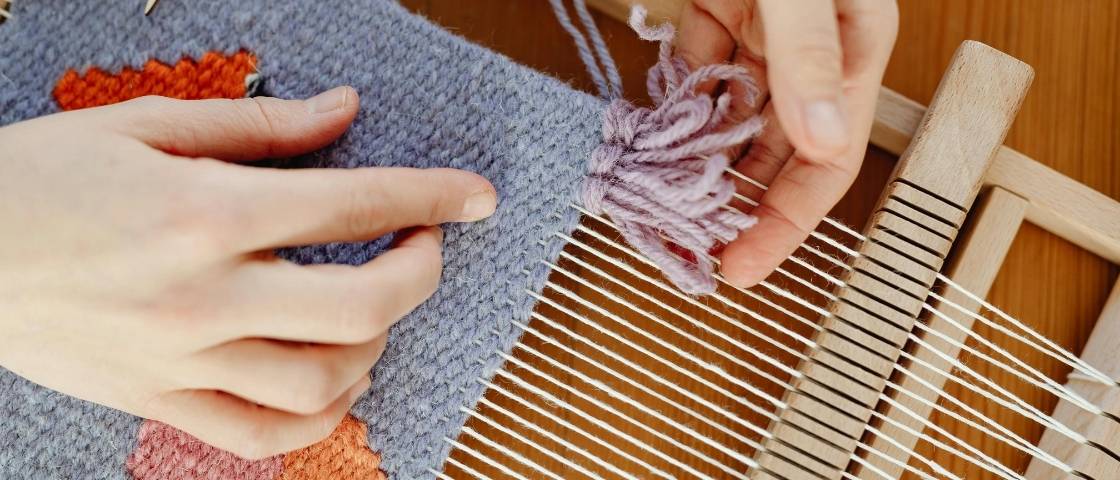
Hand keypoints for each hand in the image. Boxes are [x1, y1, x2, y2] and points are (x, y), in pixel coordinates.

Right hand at [0, 87, 496, 458]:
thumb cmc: (37, 178)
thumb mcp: (142, 125)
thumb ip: (258, 126)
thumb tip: (343, 111)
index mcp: (206, 210)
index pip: (354, 204)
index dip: (432, 197)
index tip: (477, 197)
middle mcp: (205, 292)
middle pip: (362, 304)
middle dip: (421, 273)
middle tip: (423, 246)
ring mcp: (182, 357)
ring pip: (322, 381)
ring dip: (377, 345)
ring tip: (374, 310)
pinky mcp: (156, 399)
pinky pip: (259, 435)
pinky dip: (316, 417)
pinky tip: (332, 382)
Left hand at [678, 0, 897, 285]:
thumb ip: (810, 53)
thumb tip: (820, 139)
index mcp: (854, 51)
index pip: (828, 163)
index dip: (786, 222)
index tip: (741, 268)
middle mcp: (810, 54)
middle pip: (775, 153)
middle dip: (732, 203)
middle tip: (686, 247)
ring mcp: (762, 32)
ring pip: (731, 118)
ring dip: (697, 161)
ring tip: (658, 207)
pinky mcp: (718, 5)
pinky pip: (696, 67)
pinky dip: (673, 103)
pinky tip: (649, 136)